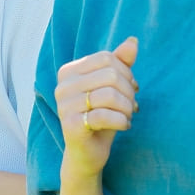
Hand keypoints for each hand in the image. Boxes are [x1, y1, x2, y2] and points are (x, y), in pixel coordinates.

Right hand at [56, 37, 138, 176]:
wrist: (86, 154)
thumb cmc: (100, 118)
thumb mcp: (112, 89)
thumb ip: (120, 64)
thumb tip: (133, 41)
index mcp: (68, 72)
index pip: (106, 58)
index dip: (126, 72)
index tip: (132, 89)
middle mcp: (62, 86)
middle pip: (110, 75)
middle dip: (129, 92)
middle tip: (132, 106)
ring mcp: (64, 106)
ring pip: (110, 95)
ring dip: (127, 108)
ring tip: (128, 116)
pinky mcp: (71, 125)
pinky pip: (106, 116)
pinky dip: (122, 121)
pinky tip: (124, 126)